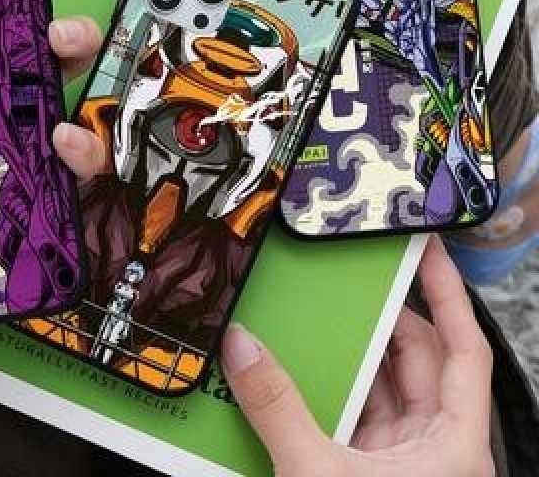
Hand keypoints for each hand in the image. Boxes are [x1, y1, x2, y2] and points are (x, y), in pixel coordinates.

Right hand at [221, 236, 494, 476]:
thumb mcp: (320, 475)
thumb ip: (277, 408)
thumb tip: (244, 350)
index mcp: (452, 443)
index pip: (462, 348)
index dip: (448, 294)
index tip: (427, 251)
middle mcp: (433, 447)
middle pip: (413, 361)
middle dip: (378, 320)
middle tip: (346, 284)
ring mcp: (398, 462)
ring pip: (378, 389)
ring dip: (346, 359)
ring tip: (313, 323)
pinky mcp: (364, 474)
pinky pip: (349, 416)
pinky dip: (324, 393)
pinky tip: (294, 376)